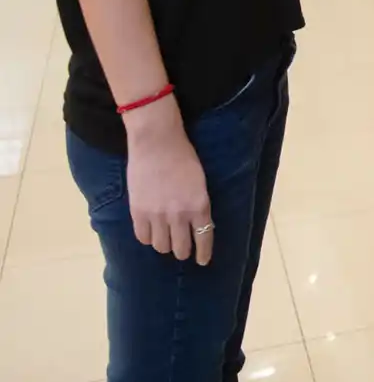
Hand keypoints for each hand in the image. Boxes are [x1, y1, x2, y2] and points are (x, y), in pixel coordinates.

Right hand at [123, 99, 212, 264]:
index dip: (203, 254)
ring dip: (164, 245)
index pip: (204, 238)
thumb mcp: (200, 183)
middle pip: (180, 248)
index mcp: (200, 206)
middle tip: (182, 250)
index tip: (202, 261)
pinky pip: (142, 237)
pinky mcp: (138, 212)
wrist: (157, 143)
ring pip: (161, 246)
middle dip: (183, 252)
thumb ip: (198, 205)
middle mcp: (179, 215)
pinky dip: (148, 238)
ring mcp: (157, 215)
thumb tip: (198, 225)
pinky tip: (151, 232)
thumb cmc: (184, 158)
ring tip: (165, 239)